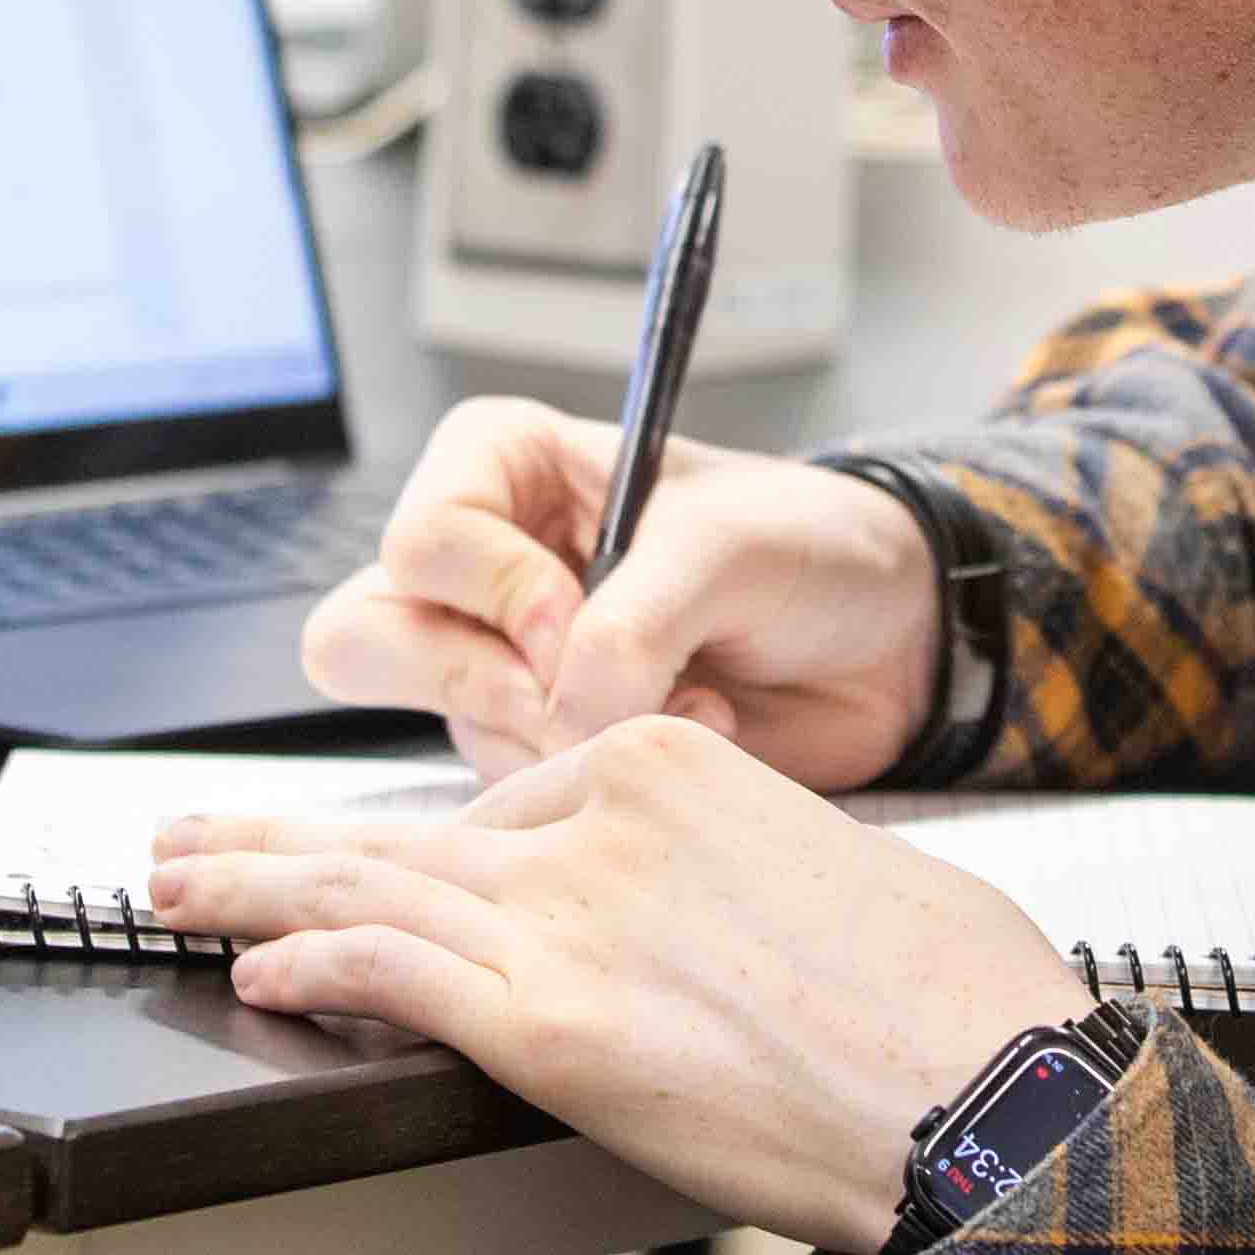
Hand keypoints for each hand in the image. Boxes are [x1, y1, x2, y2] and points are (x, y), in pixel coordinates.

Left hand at [148, 716, 1100, 1251]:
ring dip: (251, 894)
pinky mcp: (544, 1028)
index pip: (516, 804)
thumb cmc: (949, 990)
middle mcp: (602, 825)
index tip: (381, 866)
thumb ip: (746, 863)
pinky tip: (253, 972)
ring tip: (173, 892)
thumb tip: (728, 911)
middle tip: (191, 842)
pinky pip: (389, 980)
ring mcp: (565, 923)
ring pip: (369, 893)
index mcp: (676, 767)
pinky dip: (307, 970)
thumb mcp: (844, 865)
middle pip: (408, 832)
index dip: (433, 848)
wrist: (978, 1081)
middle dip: (280, 843)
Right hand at [301, 398, 939, 785]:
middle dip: (479, 682)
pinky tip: (696, 731)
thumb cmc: (811, 547)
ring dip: (571, 733)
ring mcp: (506, 661)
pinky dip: (601, 775)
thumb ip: (632, 621)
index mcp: (508, 467)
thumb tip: (563, 714)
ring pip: (447, 726)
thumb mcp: (731, 545)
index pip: (419, 538)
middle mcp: (484, 565)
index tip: (579, 612)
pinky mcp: (547, 744)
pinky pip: (512, 788)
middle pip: (364, 639)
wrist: (890, 639)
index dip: (494, 593)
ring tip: (691, 699)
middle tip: (576, 691)